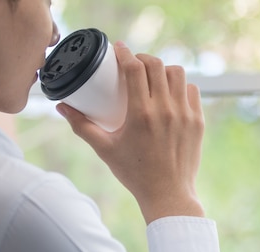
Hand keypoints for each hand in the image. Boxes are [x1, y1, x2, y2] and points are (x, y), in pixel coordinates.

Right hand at [57, 41, 205, 223]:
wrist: (168, 194)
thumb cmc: (135, 174)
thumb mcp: (105, 149)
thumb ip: (82, 126)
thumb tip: (62, 108)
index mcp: (141, 114)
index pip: (135, 69)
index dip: (126, 54)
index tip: (120, 50)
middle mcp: (165, 110)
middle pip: (156, 65)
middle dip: (143, 59)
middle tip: (135, 64)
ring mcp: (184, 115)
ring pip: (177, 74)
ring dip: (163, 70)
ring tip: (154, 76)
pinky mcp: (197, 122)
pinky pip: (192, 91)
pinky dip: (181, 86)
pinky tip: (171, 92)